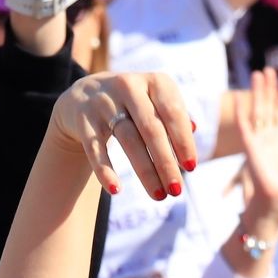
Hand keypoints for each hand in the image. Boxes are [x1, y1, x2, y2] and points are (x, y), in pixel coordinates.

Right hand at [50, 70, 196, 199]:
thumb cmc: (136, 105)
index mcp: (154, 82)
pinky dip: (105, 170)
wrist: (85, 94)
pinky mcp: (83, 120)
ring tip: (159, 195)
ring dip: (145, 171)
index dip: (183, 141)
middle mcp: (128, 86)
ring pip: (128, 140)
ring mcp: (104, 102)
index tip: (191, 168)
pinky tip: (116, 190)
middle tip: (177, 190)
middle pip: (151, 129)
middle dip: (166, 162)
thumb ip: (177, 116)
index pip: (173, 113)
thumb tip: (193, 130)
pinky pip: (96, 148)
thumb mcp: (157, 102)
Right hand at [235, 68, 277, 214]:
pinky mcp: (252, 149)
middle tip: (268, 69)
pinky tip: (239, 99)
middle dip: (269, 89)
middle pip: (269, 106)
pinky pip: (246, 128)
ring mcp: (260, 141)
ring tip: (258, 74)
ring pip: (258, 111)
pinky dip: (242, 114)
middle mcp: (271, 136)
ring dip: (257, 93)